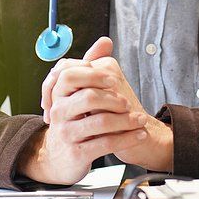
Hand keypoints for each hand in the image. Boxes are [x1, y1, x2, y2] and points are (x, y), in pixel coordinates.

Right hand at [16, 38, 147, 183]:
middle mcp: (59, 113)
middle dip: (114, 98)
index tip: (113, 80)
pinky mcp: (78, 153)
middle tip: (127, 103)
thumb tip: (105, 41)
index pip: (70, 76)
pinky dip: (128, 138)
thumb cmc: (74, 120)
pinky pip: (106, 143)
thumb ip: (91, 66)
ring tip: (139, 119)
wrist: (61, 157)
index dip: (94, 75)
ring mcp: (67, 134)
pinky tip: (139, 134)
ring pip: (101, 122)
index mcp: (58, 95)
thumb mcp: (78, 94)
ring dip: (127, 120)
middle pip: (89, 97)